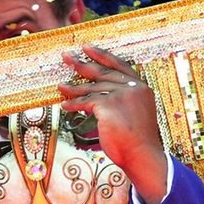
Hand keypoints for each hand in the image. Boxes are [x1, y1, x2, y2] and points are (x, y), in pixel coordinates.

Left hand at [59, 45, 168, 203]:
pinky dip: (74, 104)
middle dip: (82, 64)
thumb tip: (97, 97)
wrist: (143, 156)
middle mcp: (133, 88)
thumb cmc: (138, 142)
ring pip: (92, 89)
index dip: (102, 55)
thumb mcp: (134, 114)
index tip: (87, 48)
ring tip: (60, 86)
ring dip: (74, 87)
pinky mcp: (109, 106)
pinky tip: (65, 105)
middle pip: (102, 72)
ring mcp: (121, 96)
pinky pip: (86, 102)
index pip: (119, 65)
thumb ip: (122, 101)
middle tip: (66, 57)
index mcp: (142, 88)